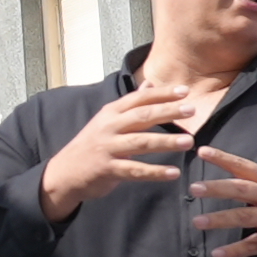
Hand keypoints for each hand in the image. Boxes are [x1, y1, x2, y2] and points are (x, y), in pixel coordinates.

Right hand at [39, 83, 197, 221]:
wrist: (64, 173)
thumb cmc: (92, 144)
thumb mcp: (107, 120)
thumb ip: (131, 104)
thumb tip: (150, 83)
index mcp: (111, 112)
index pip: (139, 98)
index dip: (162, 94)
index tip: (185, 91)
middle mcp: (109, 127)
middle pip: (142, 116)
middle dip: (168, 112)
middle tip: (192, 110)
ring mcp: (107, 148)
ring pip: (141, 142)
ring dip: (166, 141)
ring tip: (189, 142)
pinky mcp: (107, 169)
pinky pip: (135, 170)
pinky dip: (155, 172)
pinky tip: (174, 173)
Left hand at [187, 148, 256, 256]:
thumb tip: (239, 179)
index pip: (244, 166)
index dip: (223, 158)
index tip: (202, 151)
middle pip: (240, 189)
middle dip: (216, 188)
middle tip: (194, 187)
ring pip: (243, 217)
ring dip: (219, 219)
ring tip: (198, 221)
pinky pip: (253, 245)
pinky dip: (234, 251)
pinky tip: (218, 254)